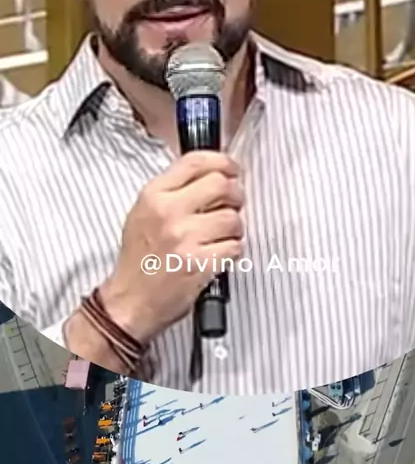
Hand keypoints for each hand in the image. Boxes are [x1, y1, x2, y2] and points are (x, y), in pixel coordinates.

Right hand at [100, 150, 243, 343]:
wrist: (129, 301)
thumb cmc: (139, 258)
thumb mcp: (144, 211)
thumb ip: (174, 189)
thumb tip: (212, 173)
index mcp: (154, 195)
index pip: (196, 162)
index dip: (223, 162)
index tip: (232, 169)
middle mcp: (169, 212)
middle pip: (221, 184)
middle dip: (235, 194)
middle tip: (235, 203)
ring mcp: (185, 237)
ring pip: (233, 217)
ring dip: (235, 227)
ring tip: (223, 234)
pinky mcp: (200, 263)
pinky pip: (234, 246)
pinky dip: (233, 250)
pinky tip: (220, 253)